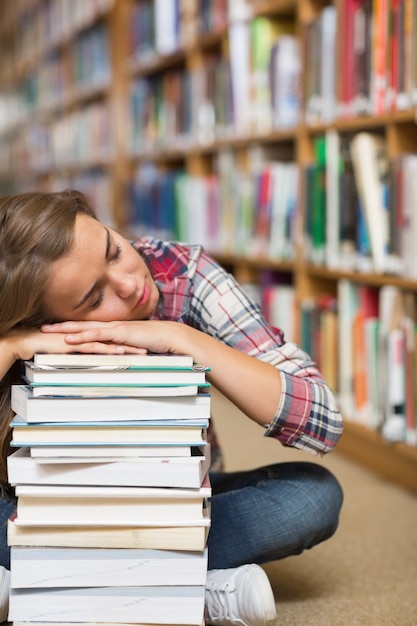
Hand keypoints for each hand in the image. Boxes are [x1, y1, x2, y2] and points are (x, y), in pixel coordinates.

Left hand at [41, 320, 183, 354]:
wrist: (170, 336)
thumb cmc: (156, 342)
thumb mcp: (135, 346)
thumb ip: (124, 349)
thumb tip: (117, 357)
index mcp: (114, 329)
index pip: (89, 326)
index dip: (72, 326)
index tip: (56, 328)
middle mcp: (112, 326)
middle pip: (82, 324)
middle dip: (61, 325)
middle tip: (42, 326)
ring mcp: (115, 328)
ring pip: (85, 328)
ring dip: (66, 329)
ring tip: (48, 330)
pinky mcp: (120, 333)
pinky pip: (97, 335)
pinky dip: (82, 336)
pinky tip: (70, 339)